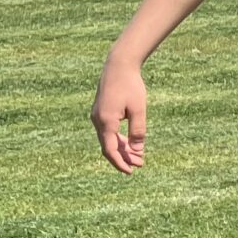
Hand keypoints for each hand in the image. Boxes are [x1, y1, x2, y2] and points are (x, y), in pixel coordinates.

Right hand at [93, 55, 148, 172]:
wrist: (119, 66)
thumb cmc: (130, 86)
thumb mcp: (138, 110)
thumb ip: (138, 130)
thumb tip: (137, 150)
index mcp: (106, 121)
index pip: (110, 150)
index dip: (120, 162)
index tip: (131, 171)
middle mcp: (97, 120)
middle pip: (109, 146)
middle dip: (124, 157)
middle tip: (140, 164)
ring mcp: (97, 116)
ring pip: (108, 139)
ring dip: (122, 148)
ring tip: (138, 156)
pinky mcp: (100, 112)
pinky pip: (108, 131)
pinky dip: (118, 138)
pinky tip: (131, 143)